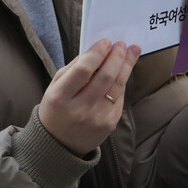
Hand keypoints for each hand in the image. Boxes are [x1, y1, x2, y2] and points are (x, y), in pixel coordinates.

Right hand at [38, 38, 140, 157]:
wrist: (59, 145)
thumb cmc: (56, 109)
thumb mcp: (55, 87)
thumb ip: (73, 69)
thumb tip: (96, 51)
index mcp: (60, 97)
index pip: (83, 70)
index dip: (97, 53)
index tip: (106, 41)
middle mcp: (80, 109)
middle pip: (105, 76)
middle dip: (117, 57)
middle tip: (122, 44)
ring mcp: (97, 118)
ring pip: (117, 86)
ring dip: (127, 66)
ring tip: (133, 51)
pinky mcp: (110, 123)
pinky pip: (120, 97)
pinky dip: (121, 82)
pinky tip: (123, 72)